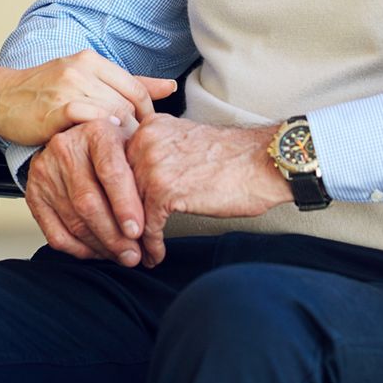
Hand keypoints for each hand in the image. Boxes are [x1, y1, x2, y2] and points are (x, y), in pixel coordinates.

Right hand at [0, 51, 177, 146]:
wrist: (1, 98)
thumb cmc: (42, 93)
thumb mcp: (85, 79)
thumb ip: (127, 83)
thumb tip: (169, 86)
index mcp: (93, 61)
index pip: (137, 88)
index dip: (147, 115)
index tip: (143, 135)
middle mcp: (83, 69)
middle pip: (128, 103)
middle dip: (136, 130)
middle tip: (134, 151)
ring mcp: (70, 87)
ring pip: (114, 113)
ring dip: (121, 138)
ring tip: (119, 155)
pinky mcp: (59, 108)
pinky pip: (93, 123)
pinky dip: (101, 136)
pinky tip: (97, 149)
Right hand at [23, 119, 147, 266]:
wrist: (77, 138)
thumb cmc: (113, 146)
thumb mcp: (132, 145)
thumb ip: (144, 172)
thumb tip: (160, 210)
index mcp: (96, 132)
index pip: (110, 171)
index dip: (125, 205)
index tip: (138, 231)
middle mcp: (66, 148)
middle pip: (89, 202)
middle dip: (114, 235)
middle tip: (134, 254)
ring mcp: (46, 171)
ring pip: (74, 221)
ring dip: (101, 246)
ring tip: (122, 256)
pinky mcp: (34, 193)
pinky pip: (55, 232)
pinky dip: (78, 249)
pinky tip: (97, 252)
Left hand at [127, 117, 291, 265]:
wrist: (265, 161)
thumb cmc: (234, 157)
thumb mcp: (186, 141)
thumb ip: (159, 153)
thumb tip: (139, 182)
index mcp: (149, 128)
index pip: (119, 165)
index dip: (119, 196)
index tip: (121, 215)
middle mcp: (145, 141)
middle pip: (117, 188)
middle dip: (121, 217)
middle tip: (125, 239)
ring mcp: (152, 165)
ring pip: (129, 208)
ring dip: (134, 237)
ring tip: (139, 253)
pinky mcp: (164, 190)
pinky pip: (148, 225)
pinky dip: (151, 244)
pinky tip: (156, 254)